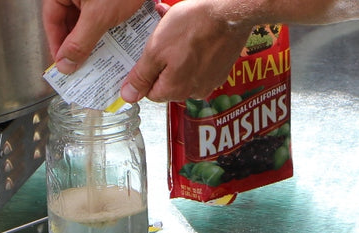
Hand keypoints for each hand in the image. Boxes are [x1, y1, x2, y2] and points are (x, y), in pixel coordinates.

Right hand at [42, 0, 144, 73]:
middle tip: (84, 66)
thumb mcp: (98, 16)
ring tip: (103, 57)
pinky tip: (118, 42)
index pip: (52, 21)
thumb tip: (65, 64)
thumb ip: (79, 42)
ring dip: (96, 38)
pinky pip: (104, 13)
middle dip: (78, 45)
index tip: (64, 66)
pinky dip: (109, 27)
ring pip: (89, 20)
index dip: (57, 46)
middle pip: (70, 22)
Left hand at [121, 1, 252, 101]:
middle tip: (160, 40)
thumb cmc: (193, 27)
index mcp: (175, 90)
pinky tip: (190, 33)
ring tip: (175, 32)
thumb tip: (128, 96)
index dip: (145, 74)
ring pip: (183, 70)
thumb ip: (141, 76)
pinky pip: (200, 63)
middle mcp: (195, 91)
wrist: (229, 11)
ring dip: (176, 53)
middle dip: (161, 61)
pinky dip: (192, 50)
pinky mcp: (221, 68)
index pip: (150, 93)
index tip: (145, 57)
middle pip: (167, 82)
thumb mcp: (155, 50)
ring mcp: (210, 80)